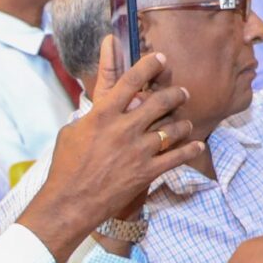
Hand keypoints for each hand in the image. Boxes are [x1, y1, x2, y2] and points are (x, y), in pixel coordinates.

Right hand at [20, 53, 199, 260]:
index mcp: (103, 114)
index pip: (131, 81)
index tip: (160, 59)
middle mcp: (124, 128)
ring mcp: (138, 150)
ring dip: (183, 123)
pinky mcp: (147, 172)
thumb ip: (90, 115)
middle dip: (175, 94)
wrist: (70, 202)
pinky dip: (190, 150)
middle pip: (160, 101)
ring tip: (186, 121)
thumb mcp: (70, 131)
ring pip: (173, 129)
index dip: (149, 66)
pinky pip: (177, 157)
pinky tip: (197, 146)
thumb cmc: (65, 167)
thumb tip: (99, 105)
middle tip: (182, 93)